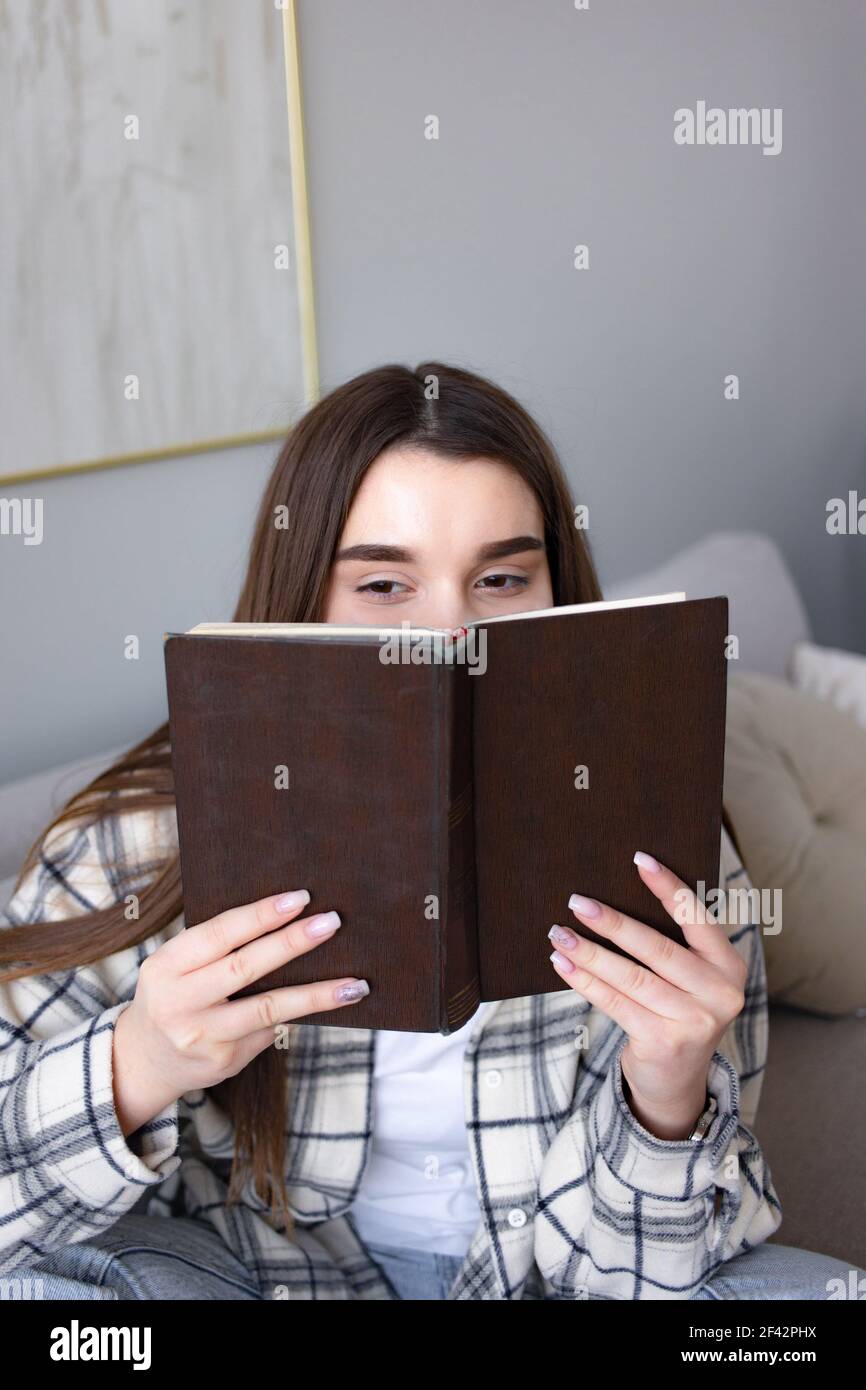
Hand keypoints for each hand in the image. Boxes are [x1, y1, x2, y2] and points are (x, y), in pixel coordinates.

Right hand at [112, 889, 368, 1136]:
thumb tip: (287, 918)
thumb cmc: (174, 994)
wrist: (145, 1059)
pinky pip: (269, 1031)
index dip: (261, 915)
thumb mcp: (177, 965)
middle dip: (292, 943)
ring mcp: (203, 1036)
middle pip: (245, 968)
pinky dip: (298, 1014)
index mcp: (167, 966)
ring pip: (268, 1008)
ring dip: (316, 995)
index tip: (300, 898)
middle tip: (331, 923)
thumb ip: (217, 947)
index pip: (220, 934)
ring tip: (354, 984)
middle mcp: (181, 1002)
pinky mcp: (225, 1061)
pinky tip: (327, 1002)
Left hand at [548, 850, 746, 1140]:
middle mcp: (719, 993)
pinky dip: (585, 982)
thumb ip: (674, 944)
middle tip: (577, 902)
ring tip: (559, 933)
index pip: (697, 918)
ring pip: (631, 977)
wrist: (678, 1081)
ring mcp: (694, 1021)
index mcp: (729, 965)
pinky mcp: (663, 1042)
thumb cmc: (677, 1011)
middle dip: (613, 923)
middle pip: (657, 948)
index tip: (639, 858)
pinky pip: (616, 1003)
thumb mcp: (691, 978)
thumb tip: (618, 896)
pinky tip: (563, 964)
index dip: (668, 887)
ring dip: (590, 952)